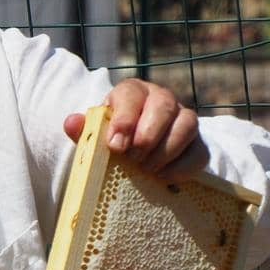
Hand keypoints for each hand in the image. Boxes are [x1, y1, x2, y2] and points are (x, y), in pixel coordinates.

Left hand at [64, 79, 208, 180]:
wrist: (139, 153)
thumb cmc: (114, 139)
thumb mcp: (97, 134)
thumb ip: (85, 130)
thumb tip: (70, 123)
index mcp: (132, 92)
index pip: (131, 94)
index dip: (125, 119)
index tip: (116, 146)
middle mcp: (161, 99)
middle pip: (164, 105)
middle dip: (147, 136)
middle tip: (133, 159)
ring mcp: (183, 118)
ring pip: (187, 124)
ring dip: (165, 150)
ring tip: (147, 169)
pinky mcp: (197, 143)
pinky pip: (198, 151)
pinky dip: (182, 166)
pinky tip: (163, 177)